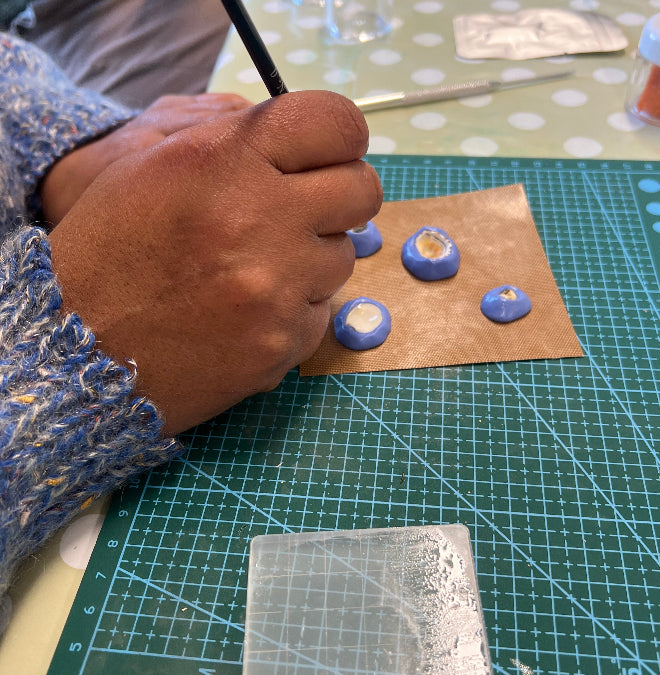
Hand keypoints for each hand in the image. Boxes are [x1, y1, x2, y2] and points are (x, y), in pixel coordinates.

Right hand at [49, 91, 381, 434]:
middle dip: (341, 196)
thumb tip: (307, 142)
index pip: (337, 124)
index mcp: (224, 159)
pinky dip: (295, 309)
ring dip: (311, 258)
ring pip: (343, 257)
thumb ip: (234, 138)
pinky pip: (321, 311)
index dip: (341, 137)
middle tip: (306, 211)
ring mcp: (277, 287)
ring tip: (254, 271)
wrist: (81, 350)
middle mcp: (260, 218)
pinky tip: (248, 314)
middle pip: (362, 190)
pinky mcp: (284, 342)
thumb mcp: (152, 164)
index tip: (332, 153)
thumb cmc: (112, 249)